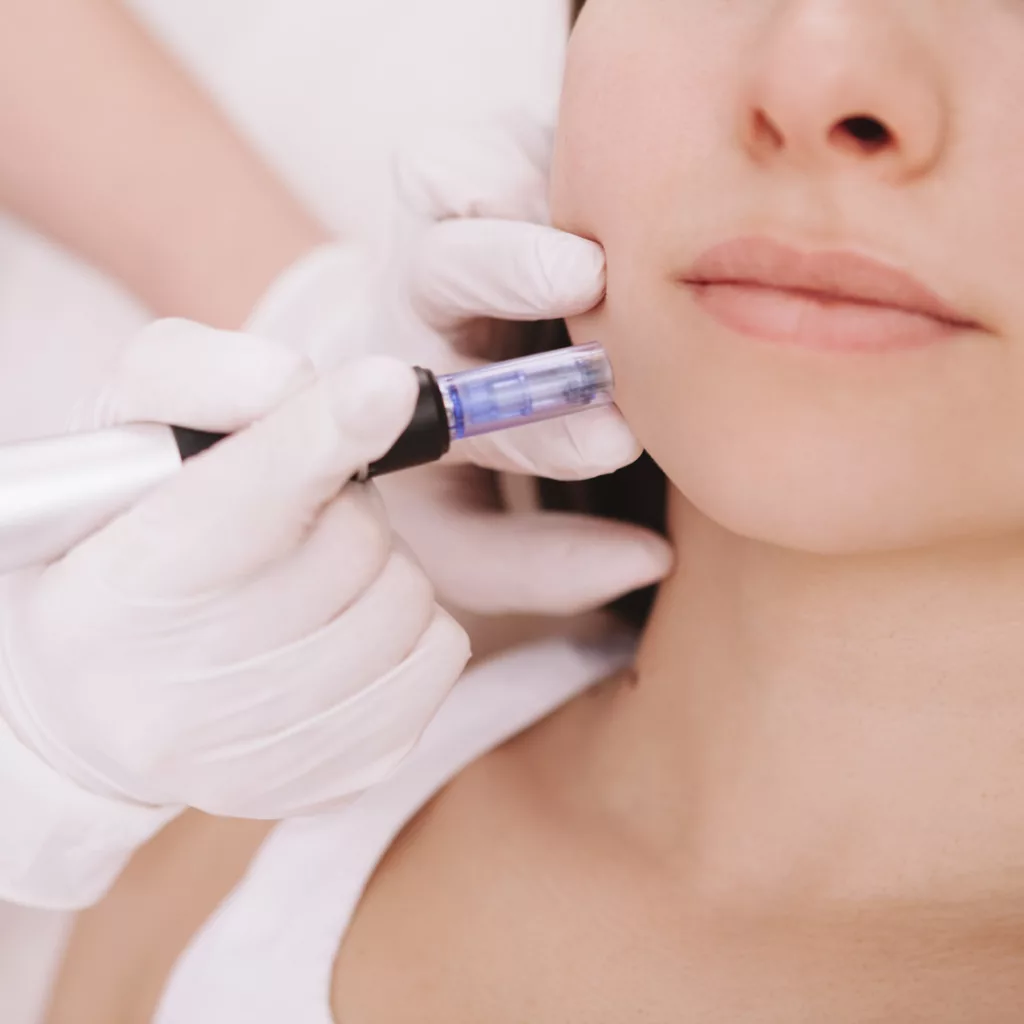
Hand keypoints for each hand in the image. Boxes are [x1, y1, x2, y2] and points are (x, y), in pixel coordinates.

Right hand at [0, 320, 469, 818]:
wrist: (99, 703)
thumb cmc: (118, 545)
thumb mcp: (125, 437)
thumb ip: (201, 380)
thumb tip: (314, 385)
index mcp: (120, 589)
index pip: (241, 503)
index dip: (320, 438)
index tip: (388, 386)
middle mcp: (182, 694)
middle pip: (350, 542)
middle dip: (342, 505)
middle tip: (293, 517)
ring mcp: (267, 752)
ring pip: (405, 599)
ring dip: (378, 565)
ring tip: (309, 576)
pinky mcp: (340, 777)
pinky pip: (440, 656)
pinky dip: (410, 623)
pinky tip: (346, 624)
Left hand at [249, 118, 672, 614]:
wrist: (391, 377)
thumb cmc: (446, 467)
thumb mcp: (469, 542)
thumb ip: (547, 565)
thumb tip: (649, 560)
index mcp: (413, 401)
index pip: (469, 417)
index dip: (542, 432)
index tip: (614, 441)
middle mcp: (417, 309)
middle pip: (443, 267)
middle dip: (511, 270)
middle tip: (586, 281)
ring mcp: (437, 227)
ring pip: (447, 176)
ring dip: (532, 190)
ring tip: (607, 210)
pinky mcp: (473, 167)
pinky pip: (491, 134)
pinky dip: (547, 142)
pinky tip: (606, 173)